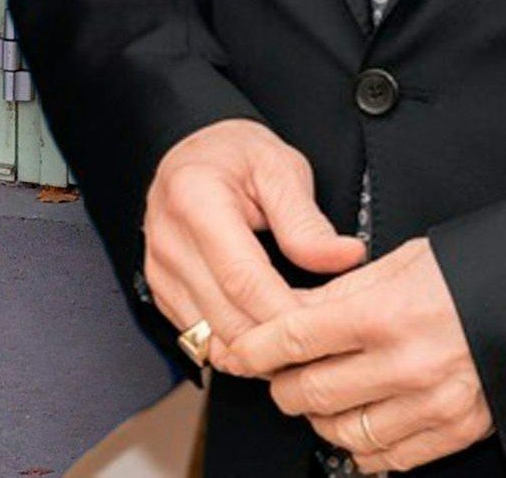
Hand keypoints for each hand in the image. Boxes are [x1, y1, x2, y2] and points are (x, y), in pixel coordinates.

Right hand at [139, 119, 366, 367]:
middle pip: (225, 319)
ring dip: (256, 353)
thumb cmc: (236, 155)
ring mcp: (159, 271)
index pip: (242, 279)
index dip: (284, 312)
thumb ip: (307, 220)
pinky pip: (199, 339)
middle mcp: (169, 241)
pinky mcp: (161, 292)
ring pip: (210, 340)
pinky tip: (266, 337)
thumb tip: (345, 257)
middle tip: (320, 343)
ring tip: (298, 345)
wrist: (193, 152)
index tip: (322, 325)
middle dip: (275, 343)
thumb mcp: (280, 169)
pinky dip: (235, 347)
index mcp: (196, 201)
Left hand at [234, 240, 490, 472]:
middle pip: (309, 392)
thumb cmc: (475, 273)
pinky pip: (385, 459)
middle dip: (282, 385)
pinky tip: (360, 423)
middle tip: (280, 373)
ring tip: (323, 396)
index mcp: (387, 312)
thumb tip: (289, 312)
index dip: (256, 349)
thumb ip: (343, 293)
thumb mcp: (405, 262)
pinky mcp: (454, 432)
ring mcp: (430, 404)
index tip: (242, 352)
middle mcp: (405, 364)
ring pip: (340, 432)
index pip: (295, 339)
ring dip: (318, 418)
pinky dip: (360, 447)